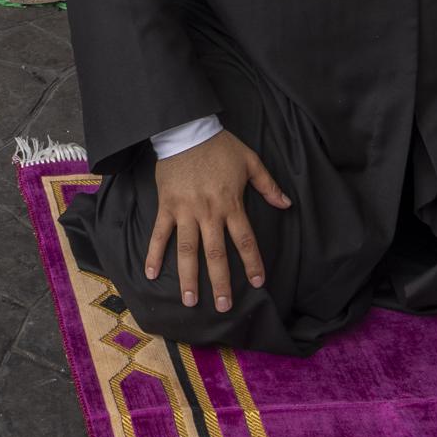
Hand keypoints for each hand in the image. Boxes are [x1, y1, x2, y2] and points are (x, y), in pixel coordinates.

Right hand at [146, 130, 291, 312]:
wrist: (186, 129)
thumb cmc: (220, 146)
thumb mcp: (250, 161)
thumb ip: (268, 185)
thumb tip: (286, 204)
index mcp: (231, 204)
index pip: (245, 240)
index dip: (252, 263)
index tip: (258, 283)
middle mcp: (209, 212)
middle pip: (216, 253)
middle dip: (220, 282)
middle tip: (223, 307)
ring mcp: (185, 211)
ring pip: (187, 250)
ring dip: (188, 277)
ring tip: (189, 301)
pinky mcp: (167, 206)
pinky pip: (160, 234)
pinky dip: (154, 253)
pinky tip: (150, 273)